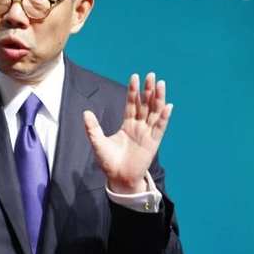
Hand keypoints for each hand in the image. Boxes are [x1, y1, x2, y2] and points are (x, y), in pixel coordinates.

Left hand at [83, 73, 171, 193]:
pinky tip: (167, 106)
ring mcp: (147, 134)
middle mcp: (139, 127)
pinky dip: (164, 117)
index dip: (134, 91)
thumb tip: (86, 112)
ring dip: (158, 98)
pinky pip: (160, 127)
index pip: (132, 104)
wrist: (118, 178)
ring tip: (160, 84)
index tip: (135, 76)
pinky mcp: (153, 143)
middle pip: (145, 104)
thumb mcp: (97, 142)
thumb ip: (93, 127)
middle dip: (148, 90)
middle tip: (151, 75)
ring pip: (154, 112)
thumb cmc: (108, 162)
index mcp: (127, 125)